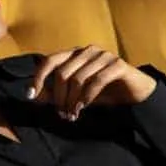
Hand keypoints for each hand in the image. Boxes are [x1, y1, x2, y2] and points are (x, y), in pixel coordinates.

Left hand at [28, 46, 156, 119]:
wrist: (135, 94)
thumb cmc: (102, 93)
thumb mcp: (75, 95)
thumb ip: (55, 94)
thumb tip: (32, 96)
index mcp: (74, 54)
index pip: (49, 61)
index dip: (38, 77)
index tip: (30, 95)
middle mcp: (87, 51)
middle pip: (62, 73)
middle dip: (59, 97)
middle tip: (61, 114)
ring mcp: (103, 55)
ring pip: (77, 78)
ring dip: (72, 101)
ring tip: (72, 115)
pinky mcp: (117, 64)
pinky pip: (96, 81)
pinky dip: (87, 97)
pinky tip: (84, 108)